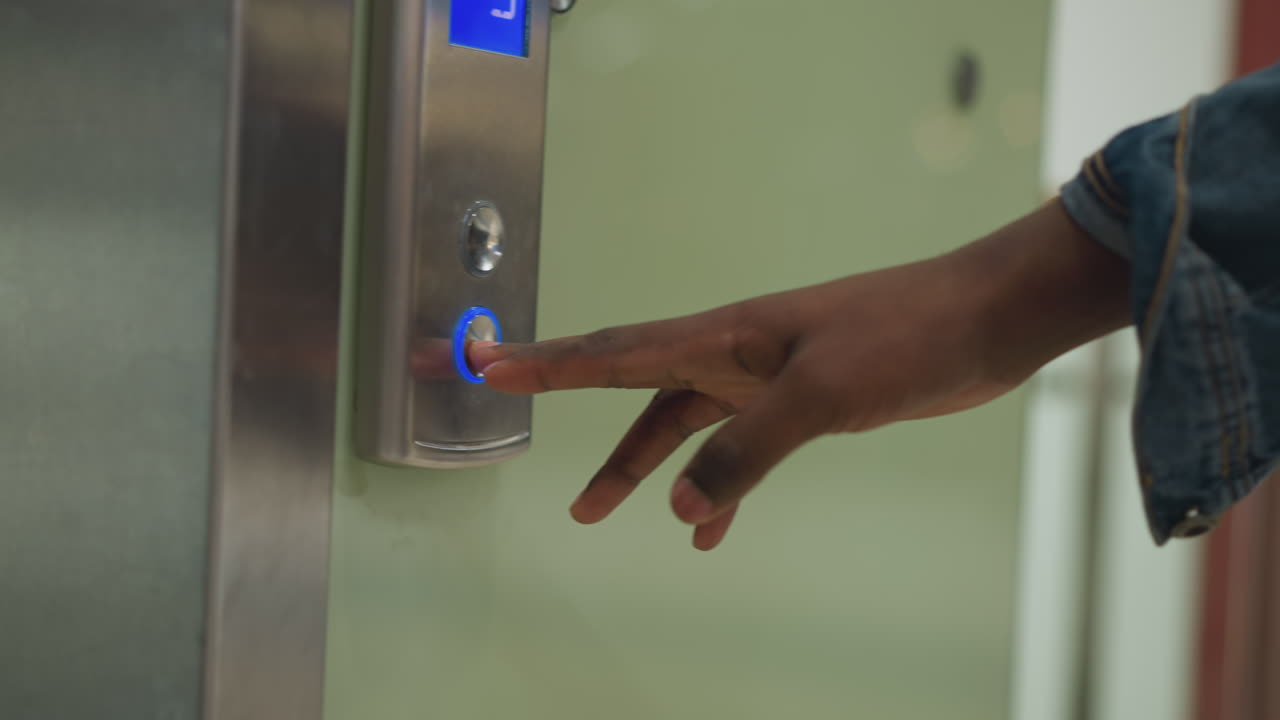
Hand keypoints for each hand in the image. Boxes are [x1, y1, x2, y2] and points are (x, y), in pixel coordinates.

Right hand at [469, 200, 1129, 549]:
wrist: (984, 321)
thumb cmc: (906, 335)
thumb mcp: (823, 395)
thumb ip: (747, 448)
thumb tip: (677, 508)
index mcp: (724, 336)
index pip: (614, 350)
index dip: (546, 363)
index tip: (484, 364)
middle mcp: (733, 353)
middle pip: (630, 388)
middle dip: (568, 408)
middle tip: (507, 420)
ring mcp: (766, 377)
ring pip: (680, 424)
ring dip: (638, 466)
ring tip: (593, 512)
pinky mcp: (802, 403)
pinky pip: (736, 449)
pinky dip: (714, 488)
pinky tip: (708, 531)